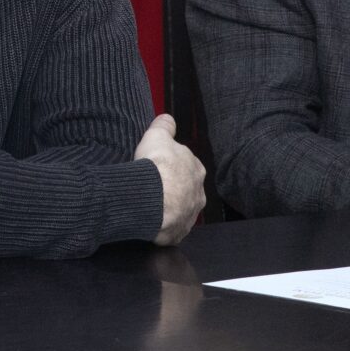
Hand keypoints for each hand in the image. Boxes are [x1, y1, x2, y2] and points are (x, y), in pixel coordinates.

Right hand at [135, 115, 205, 244]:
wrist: (151, 198)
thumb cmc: (156, 166)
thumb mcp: (157, 136)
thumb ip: (164, 126)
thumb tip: (167, 118)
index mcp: (196, 169)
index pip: (187, 166)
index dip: (173, 166)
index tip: (160, 167)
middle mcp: (198, 193)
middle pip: (186, 190)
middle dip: (173, 189)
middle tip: (154, 187)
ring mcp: (190, 215)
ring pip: (181, 210)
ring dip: (169, 208)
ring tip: (151, 205)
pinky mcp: (179, 232)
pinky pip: (171, 228)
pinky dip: (163, 224)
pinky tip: (151, 220)